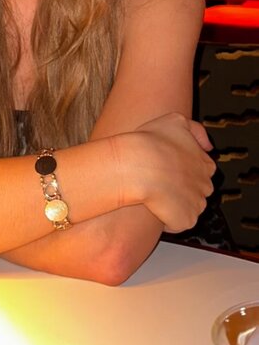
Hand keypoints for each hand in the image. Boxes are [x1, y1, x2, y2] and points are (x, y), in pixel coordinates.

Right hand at [117, 112, 215, 233]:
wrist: (137, 166)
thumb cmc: (150, 143)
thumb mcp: (175, 120)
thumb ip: (197, 130)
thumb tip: (208, 145)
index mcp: (204, 162)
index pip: (203, 169)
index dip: (185, 170)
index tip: (170, 169)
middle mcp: (205, 184)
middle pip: (197, 190)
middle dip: (183, 188)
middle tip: (162, 183)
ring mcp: (197, 204)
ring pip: (189, 207)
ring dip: (175, 204)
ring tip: (156, 196)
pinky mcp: (186, 220)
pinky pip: (178, 224)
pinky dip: (168, 220)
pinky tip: (154, 208)